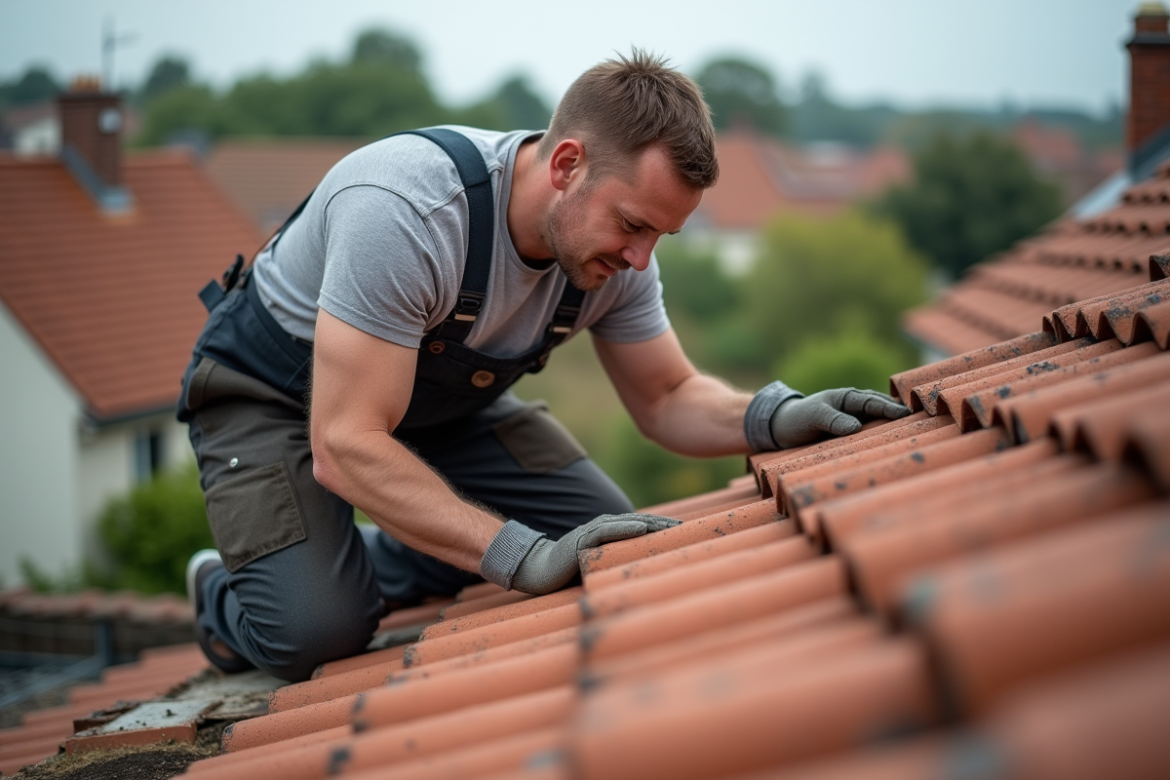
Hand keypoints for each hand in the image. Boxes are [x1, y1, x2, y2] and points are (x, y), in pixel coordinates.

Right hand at [481, 514, 679, 594]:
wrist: (538, 572)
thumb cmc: (569, 575)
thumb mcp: (600, 570)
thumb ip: (618, 568)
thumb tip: (644, 583)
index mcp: (610, 536)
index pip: (642, 528)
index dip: (663, 528)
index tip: (687, 532)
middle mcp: (603, 529)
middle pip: (640, 522)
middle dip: (664, 524)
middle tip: (690, 527)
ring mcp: (592, 532)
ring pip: (627, 523)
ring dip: (651, 523)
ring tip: (672, 526)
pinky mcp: (582, 540)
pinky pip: (607, 531)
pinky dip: (625, 528)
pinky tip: (642, 528)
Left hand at [769, 387, 908, 448]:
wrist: (783, 428)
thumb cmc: (798, 419)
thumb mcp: (813, 417)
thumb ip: (833, 420)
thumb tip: (856, 428)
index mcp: (848, 398)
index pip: (874, 402)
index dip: (890, 408)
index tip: (907, 414)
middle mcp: (856, 408)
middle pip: (883, 410)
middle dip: (901, 414)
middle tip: (926, 421)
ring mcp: (856, 422)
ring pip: (880, 424)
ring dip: (895, 428)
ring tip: (918, 435)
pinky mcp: (852, 437)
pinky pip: (871, 437)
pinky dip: (882, 440)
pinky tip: (894, 449)